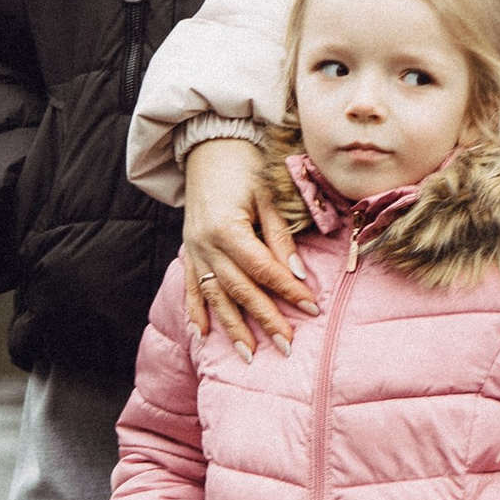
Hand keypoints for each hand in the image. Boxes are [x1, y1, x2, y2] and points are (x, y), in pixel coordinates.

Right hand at [182, 136, 313, 355]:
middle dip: (264, 319)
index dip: (287, 290)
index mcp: (227, 228)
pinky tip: (203, 335)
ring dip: (232, 327)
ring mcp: (193, 251)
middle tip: (286, 345)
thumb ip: (280, 236)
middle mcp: (205, 245)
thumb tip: (297, 274)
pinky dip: (196, 312)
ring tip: (248, 355)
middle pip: (239, 290)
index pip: (262, 269)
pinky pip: (190, 288)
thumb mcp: (268, 195)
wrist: (209, 145)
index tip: (311, 308)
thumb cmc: (244, 166)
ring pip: (215, 297)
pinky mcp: (188, 251)